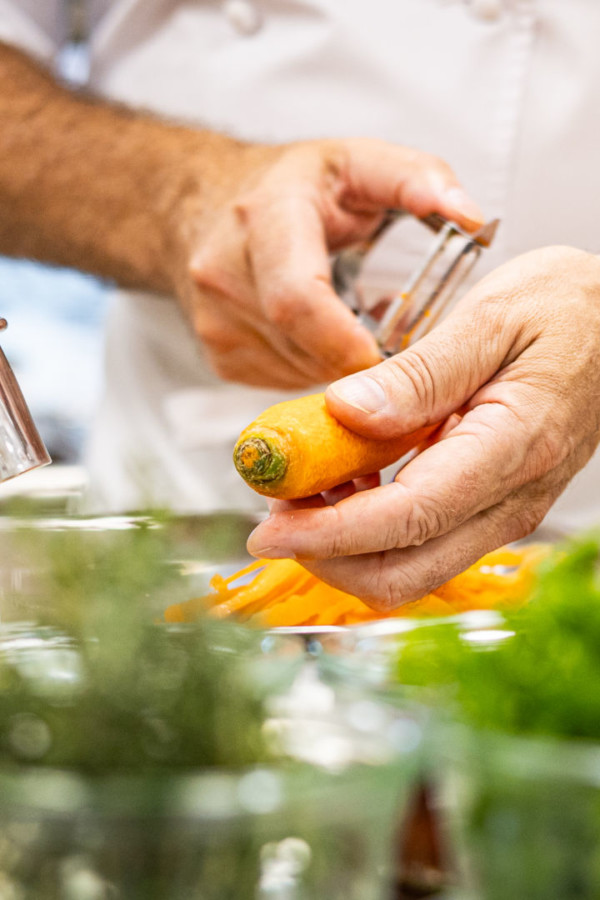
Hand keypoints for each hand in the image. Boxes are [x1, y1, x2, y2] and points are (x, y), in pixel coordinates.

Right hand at [174, 138, 482, 388]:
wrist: (201, 206)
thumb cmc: (287, 186)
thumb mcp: (354, 163)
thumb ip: (416, 178)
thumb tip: (469, 214)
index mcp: (264, 221)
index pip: (298, 300)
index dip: (347, 342)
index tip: (391, 358)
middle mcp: (226, 274)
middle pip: (304, 347)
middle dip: (359, 358)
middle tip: (400, 349)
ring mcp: (216, 323)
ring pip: (298, 372)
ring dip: (340, 366)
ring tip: (363, 333)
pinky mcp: (219, 356)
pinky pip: (283, 382)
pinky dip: (316, 371)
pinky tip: (326, 340)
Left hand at [247, 246, 599, 607]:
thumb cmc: (569, 310)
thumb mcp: (492, 318)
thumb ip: (420, 373)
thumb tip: (347, 412)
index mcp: (511, 448)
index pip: (407, 519)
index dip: (329, 534)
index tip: (269, 528)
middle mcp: (510, 499)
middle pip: (404, 573)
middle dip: (325, 555)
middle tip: (276, 510)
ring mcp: (502, 510)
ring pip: (409, 566)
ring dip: (344, 543)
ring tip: (306, 486)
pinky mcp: (490, 506)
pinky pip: (422, 541)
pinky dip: (370, 526)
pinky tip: (348, 479)